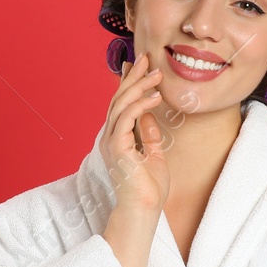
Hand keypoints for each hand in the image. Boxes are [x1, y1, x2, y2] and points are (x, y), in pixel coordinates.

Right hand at [100, 52, 169, 213]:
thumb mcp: (153, 156)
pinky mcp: (116, 147)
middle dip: (133, 76)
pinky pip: (126, 118)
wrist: (143, 209)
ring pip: (121, 104)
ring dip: (139, 86)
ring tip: (157, 73)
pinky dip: (141, 104)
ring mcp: (111, 141)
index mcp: (116, 138)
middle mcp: (110, 137)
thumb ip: (149, 136)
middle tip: (146, 57)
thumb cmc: (148, 188)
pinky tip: (155, 97)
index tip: (136, 64)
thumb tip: (149, 116)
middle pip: (118, 99)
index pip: (120, 104)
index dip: (127, 82)